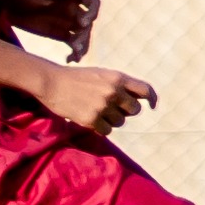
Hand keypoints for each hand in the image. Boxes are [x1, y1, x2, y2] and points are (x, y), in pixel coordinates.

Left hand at [0, 0, 99, 60]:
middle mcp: (73, 10)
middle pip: (88, 23)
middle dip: (85, 34)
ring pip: (83, 36)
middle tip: (75, 45)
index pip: (92, 3)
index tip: (83, 23)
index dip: (93, 13)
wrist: (6, 6)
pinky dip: (74, 53)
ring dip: (82, 46)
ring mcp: (67, 23)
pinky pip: (73, 45)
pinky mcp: (60, 35)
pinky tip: (69, 60)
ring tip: (75, 56)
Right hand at [37, 62, 155, 136]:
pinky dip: (101, 128)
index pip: (145, 90)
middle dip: (127, 111)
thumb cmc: (77, 78)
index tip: (152, 106)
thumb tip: (139, 100)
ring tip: (97, 111)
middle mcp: (113, 91)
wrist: (52, 83)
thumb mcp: (101, 74)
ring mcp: (103, 106)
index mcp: (117, 78)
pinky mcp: (92, 119)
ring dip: (112, 120)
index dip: (152, 99)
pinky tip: (91, 119)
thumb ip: (119, 84)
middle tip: (113, 109)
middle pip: (135, 110)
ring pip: (120, 122)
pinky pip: (107, 130)